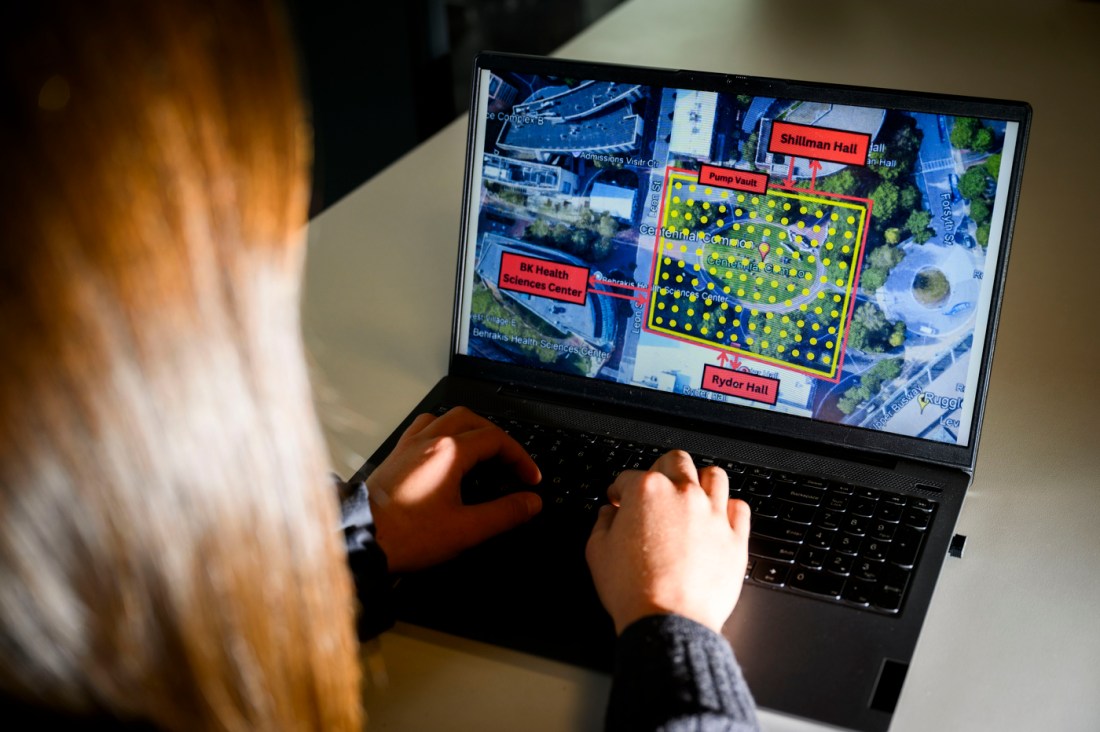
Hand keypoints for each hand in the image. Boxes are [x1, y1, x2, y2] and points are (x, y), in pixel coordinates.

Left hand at [365, 407, 541, 572]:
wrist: (361, 539)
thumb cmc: (406, 536)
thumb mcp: (466, 530)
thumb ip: (504, 514)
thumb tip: (530, 502)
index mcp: (449, 452)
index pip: (496, 440)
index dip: (519, 458)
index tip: (529, 479)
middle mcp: (428, 440)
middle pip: (472, 420)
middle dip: (497, 437)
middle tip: (510, 461)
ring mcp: (408, 446)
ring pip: (444, 418)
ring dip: (468, 428)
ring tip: (481, 449)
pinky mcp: (395, 457)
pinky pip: (421, 428)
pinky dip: (441, 432)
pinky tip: (443, 451)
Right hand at [585, 450, 750, 634]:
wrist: (668, 622)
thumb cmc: (633, 590)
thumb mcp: (597, 552)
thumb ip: (603, 523)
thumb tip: (609, 514)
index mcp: (646, 491)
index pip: (629, 476)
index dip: (620, 489)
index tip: (619, 499)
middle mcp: (683, 495)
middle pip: (676, 461)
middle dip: (661, 469)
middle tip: (655, 488)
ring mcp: (713, 514)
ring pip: (714, 476)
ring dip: (700, 481)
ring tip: (691, 496)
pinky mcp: (735, 538)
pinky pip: (740, 508)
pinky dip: (728, 508)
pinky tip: (717, 518)